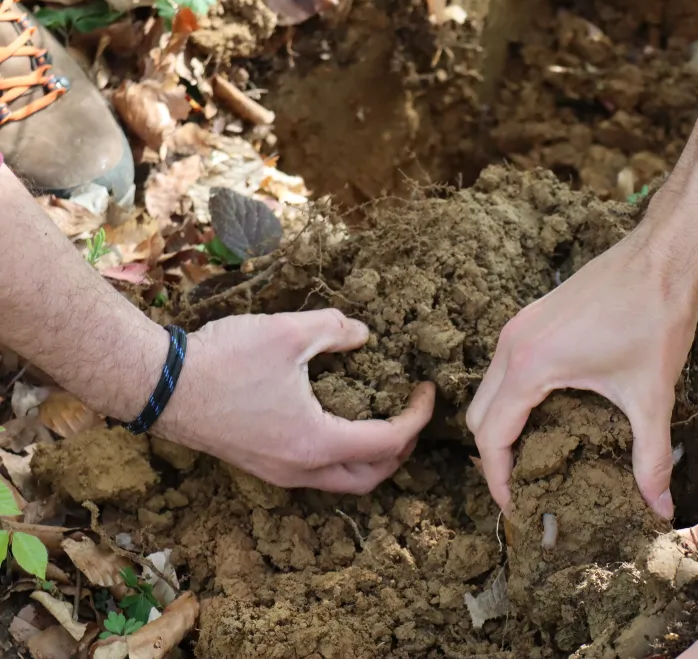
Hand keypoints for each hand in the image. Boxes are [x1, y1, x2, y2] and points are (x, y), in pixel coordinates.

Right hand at [155, 309, 435, 493]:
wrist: (158, 385)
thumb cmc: (222, 360)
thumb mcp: (287, 332)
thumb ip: (335, 329)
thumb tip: (362, 334)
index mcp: (316, 443)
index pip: (388, 442)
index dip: (417, 417)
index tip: (425, 390)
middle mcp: (300, 469)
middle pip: (370, 477)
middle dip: (400, 450)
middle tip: (410, 414)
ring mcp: (278, 473)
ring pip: (341, 481)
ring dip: (370, 458)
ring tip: (382, 421)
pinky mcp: (261, 465)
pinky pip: (315, 473)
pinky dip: (340, 455)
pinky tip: (337, 420)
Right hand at [467, 229, 697, 518]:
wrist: (661, 256)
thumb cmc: (654, 318)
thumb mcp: (651, 395)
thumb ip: (650, 459)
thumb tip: (660, 509)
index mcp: (529, 366)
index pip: (491, 436)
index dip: (498, 478)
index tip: (517, 507)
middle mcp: (511, 345)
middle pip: (479, 416)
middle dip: (494, 457)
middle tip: (526, 487)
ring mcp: (518, 327)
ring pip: (490, 390)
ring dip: (502, 425)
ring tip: (536, 456)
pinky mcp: (531, 317)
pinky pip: (505, 368)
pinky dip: (513, 398)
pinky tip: (550, 413)